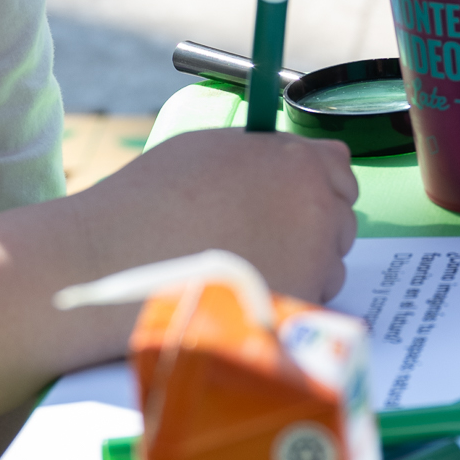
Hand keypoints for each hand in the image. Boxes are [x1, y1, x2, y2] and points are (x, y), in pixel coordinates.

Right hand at [68, 129, 359, 305]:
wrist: (119, 260)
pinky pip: (306, 303)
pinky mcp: (297, 310)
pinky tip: (242, 294)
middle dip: (311, 226)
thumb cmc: (153, 199)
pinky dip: (285, 300)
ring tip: (245, 267)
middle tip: (262, 235)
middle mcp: (318, 212)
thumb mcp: (212, 148)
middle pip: (340, 219)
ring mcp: (313, 265)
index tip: (293, 196)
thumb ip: (262, 154)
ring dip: (302, 266)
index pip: (340, 169)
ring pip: (328, 266)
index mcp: (299, 163)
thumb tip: (282, 163)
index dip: (315, 182)